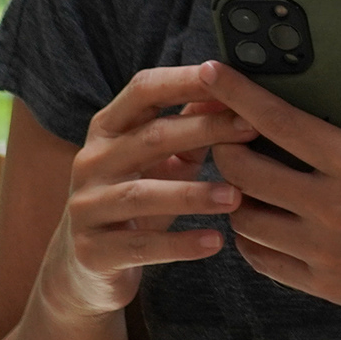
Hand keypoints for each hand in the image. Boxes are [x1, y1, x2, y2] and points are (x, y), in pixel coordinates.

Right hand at [43, 64, 256, 321]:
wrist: (86, 264)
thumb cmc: (139, 196)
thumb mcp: (163, 157)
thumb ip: (192, 124)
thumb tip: (233, 89)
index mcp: (109, 129)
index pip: (143, 90)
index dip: (185, 80)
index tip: (230, 76)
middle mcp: (91, 162)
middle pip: (150, 137)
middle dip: (204, 130)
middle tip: (254, 129)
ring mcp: (87, 207)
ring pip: (141, 194)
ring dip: (193, 194)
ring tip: (236, 196)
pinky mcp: (92, 251)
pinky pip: (139, 246)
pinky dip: (179, 244)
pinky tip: (215, 242)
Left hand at [200, 70, 340, 312]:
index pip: (279, 120)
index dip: (240, 92)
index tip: (211, 72)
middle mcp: (332, 207)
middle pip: (245, 170)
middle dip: (224, 145)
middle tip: (224, 134)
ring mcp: (322, 249)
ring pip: (244, 217)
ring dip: (236, 193)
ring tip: (245, 179)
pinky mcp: (323, 284)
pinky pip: (261, 258)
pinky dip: (251, 236)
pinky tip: (262, 220)